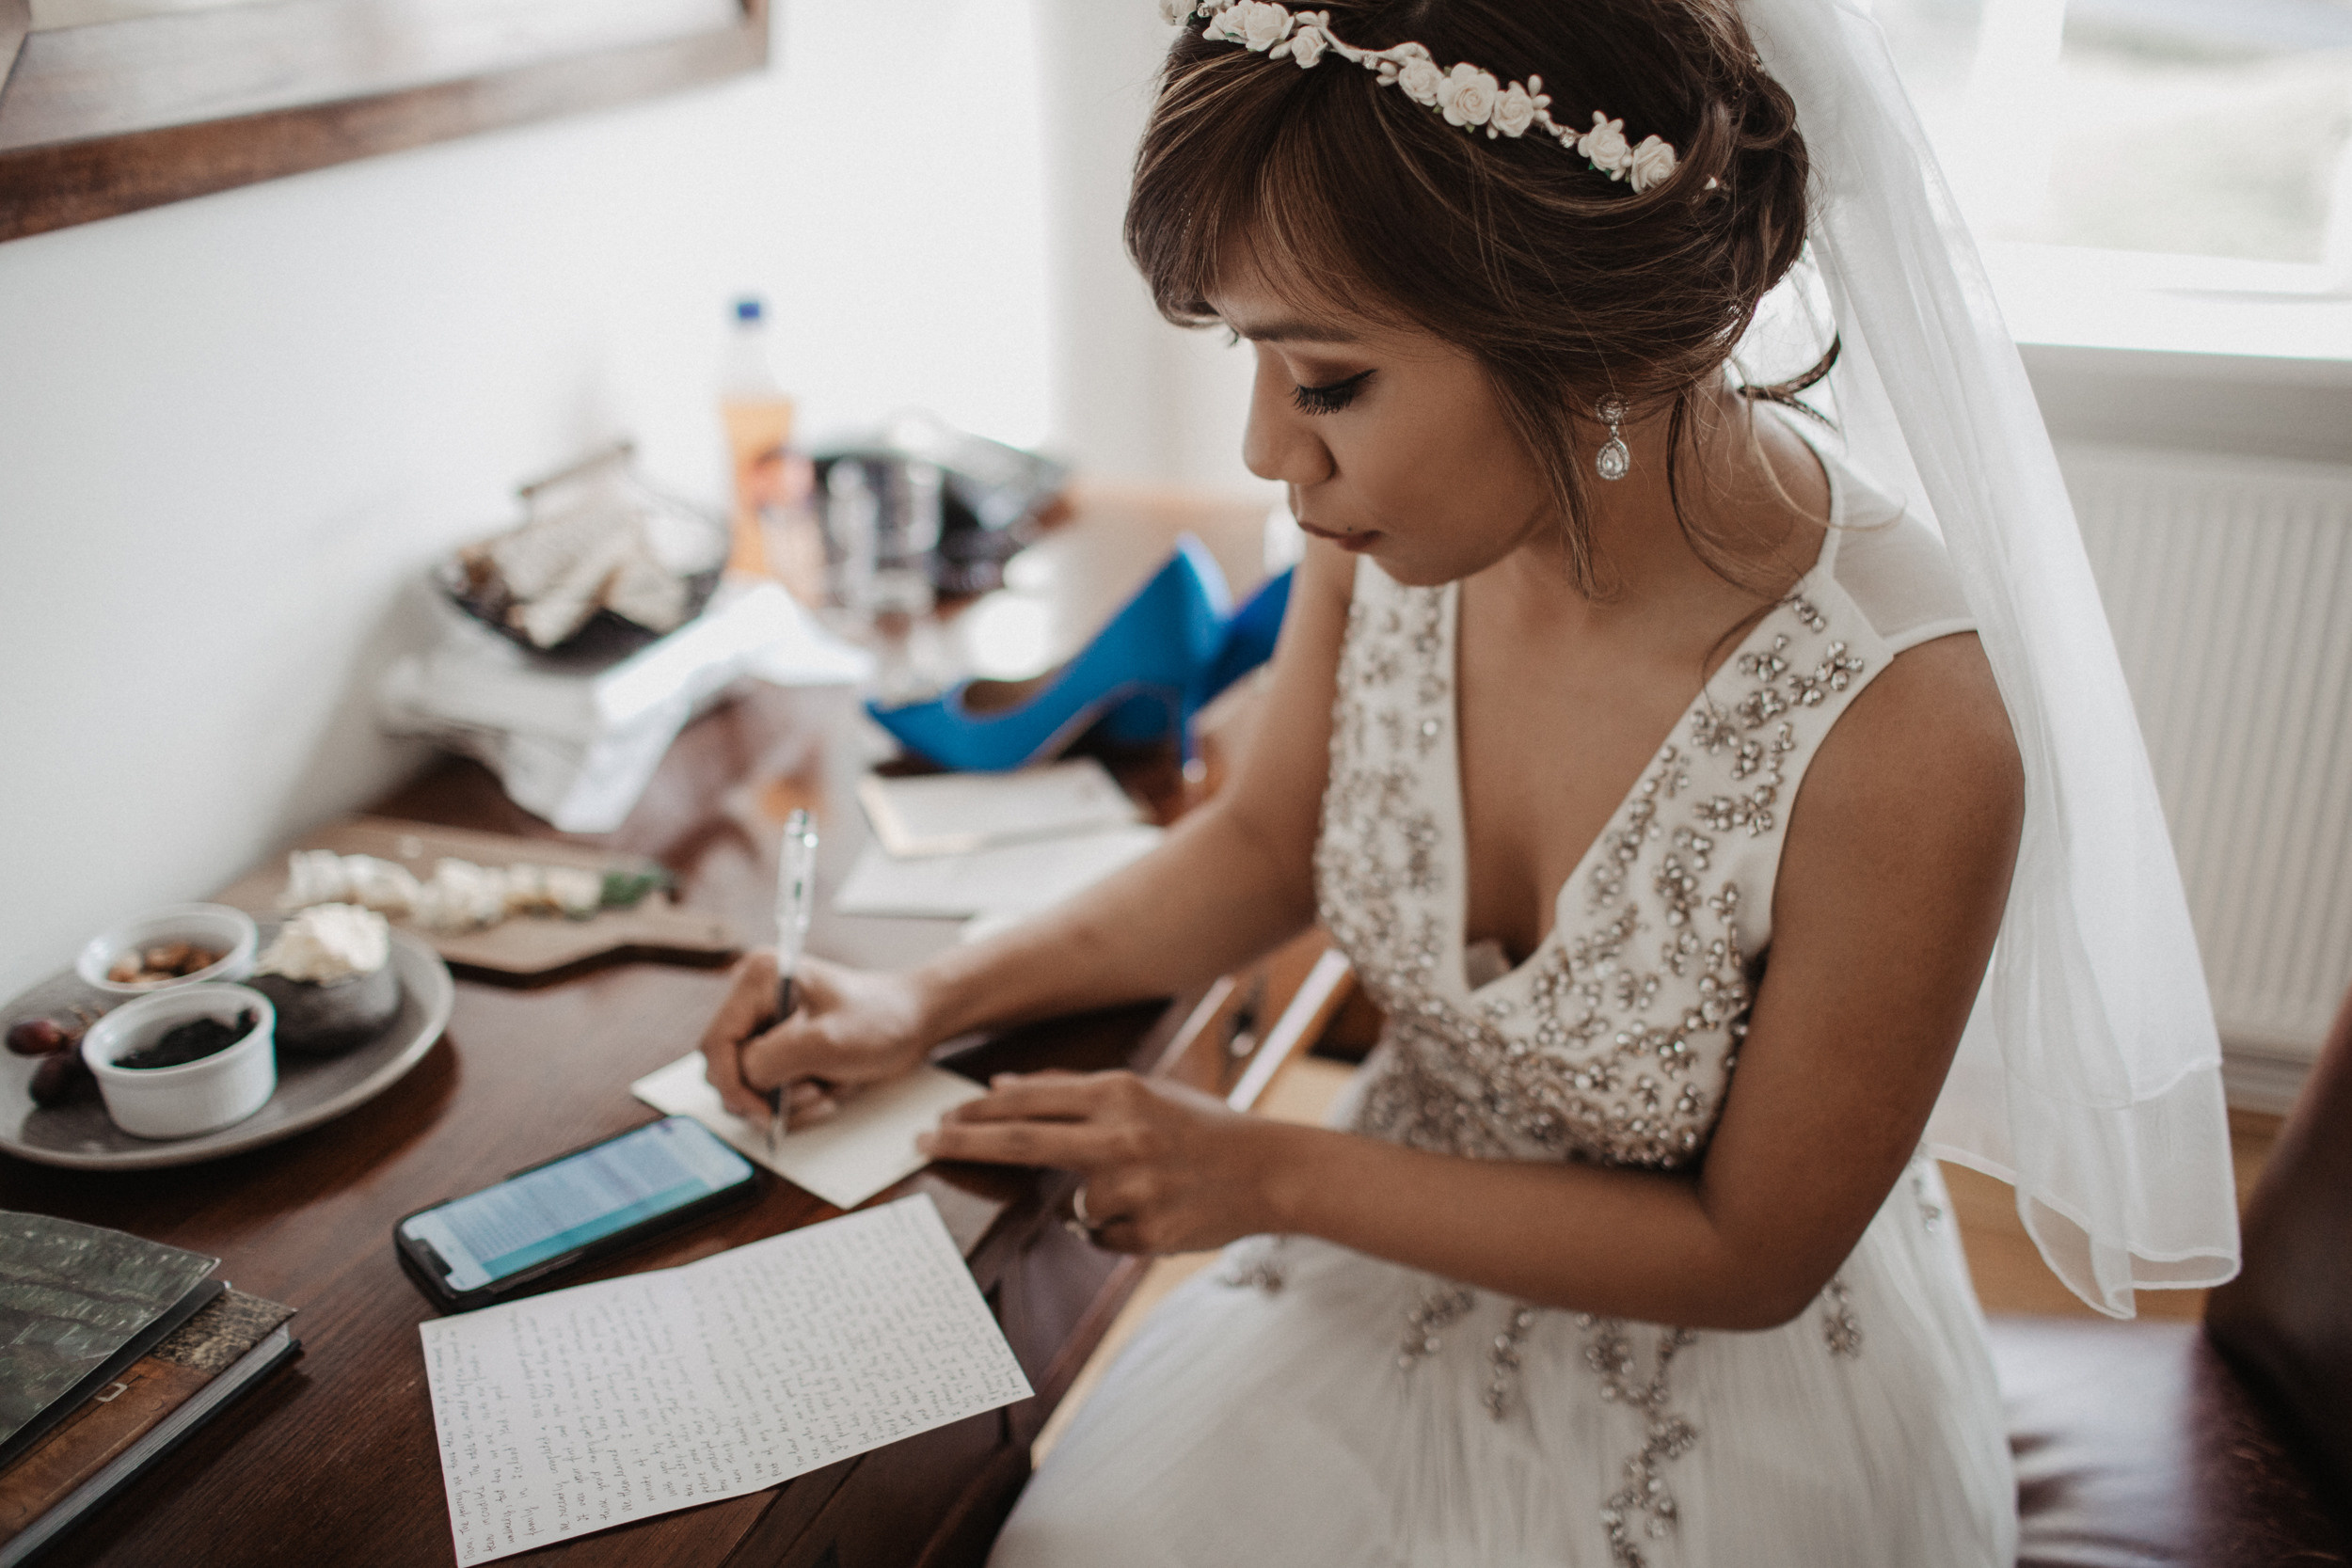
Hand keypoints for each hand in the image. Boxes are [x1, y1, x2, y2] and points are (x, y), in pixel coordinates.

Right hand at [699, 951, 931, 1123]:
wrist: (914, 1023)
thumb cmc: (881, 1018)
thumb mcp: (828, 1040)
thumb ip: (774, 1060)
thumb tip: (744, 1083)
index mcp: (759, 980)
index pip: (716, 1043)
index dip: (731, 1083)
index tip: (761, 1111)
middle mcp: (754, 1003)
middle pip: (727, 1070)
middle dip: (769, 1093)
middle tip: (812, 1090)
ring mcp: (767, 1029)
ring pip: (749, 1088)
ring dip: (789, 1101)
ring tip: (827, 1088)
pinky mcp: (780, 1053)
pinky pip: (770, 1094)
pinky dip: (798, 1103)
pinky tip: (829, 1090)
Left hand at [916, 1071, 1288, 1254]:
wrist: (1269, 1170)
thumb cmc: (1199, 1127)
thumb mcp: (1140, 1091)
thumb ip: (1070, 1091)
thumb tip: (1001, 1087)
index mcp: (1120, 1094)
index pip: (1027, 1103)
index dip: (976, 1111)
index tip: (938, 1118)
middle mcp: (1121, 1137)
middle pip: (1021, 1142)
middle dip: (964, 1140)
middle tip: (924, 1141)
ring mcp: (1133, 1189)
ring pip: (1074, 1203)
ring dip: (1095, 1200)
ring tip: (1148, 1186)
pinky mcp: (1145, 1233)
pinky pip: (1102, 1235)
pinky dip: (1118, 1226)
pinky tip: (1159, 1209)